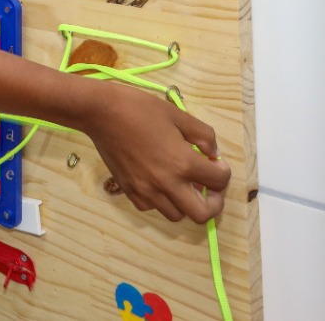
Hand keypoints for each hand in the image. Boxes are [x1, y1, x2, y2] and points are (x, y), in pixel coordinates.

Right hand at [80, 85, 230, 223]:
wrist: (101, 112)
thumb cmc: (141, 108)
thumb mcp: (178, 115)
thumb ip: (203, 135)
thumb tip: (213, 154)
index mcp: (183, 163)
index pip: (219, 181)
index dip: (223, 172)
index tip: (217, 163)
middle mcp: (167, 183)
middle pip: (202, 215)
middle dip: (213, 203)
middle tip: (209, 187)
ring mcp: (146, 191)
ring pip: (176, 215)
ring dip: (186, 203)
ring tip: (183, 185)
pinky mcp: (129, 190)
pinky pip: (151, 208)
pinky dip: (160, 201)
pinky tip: (159, 183)